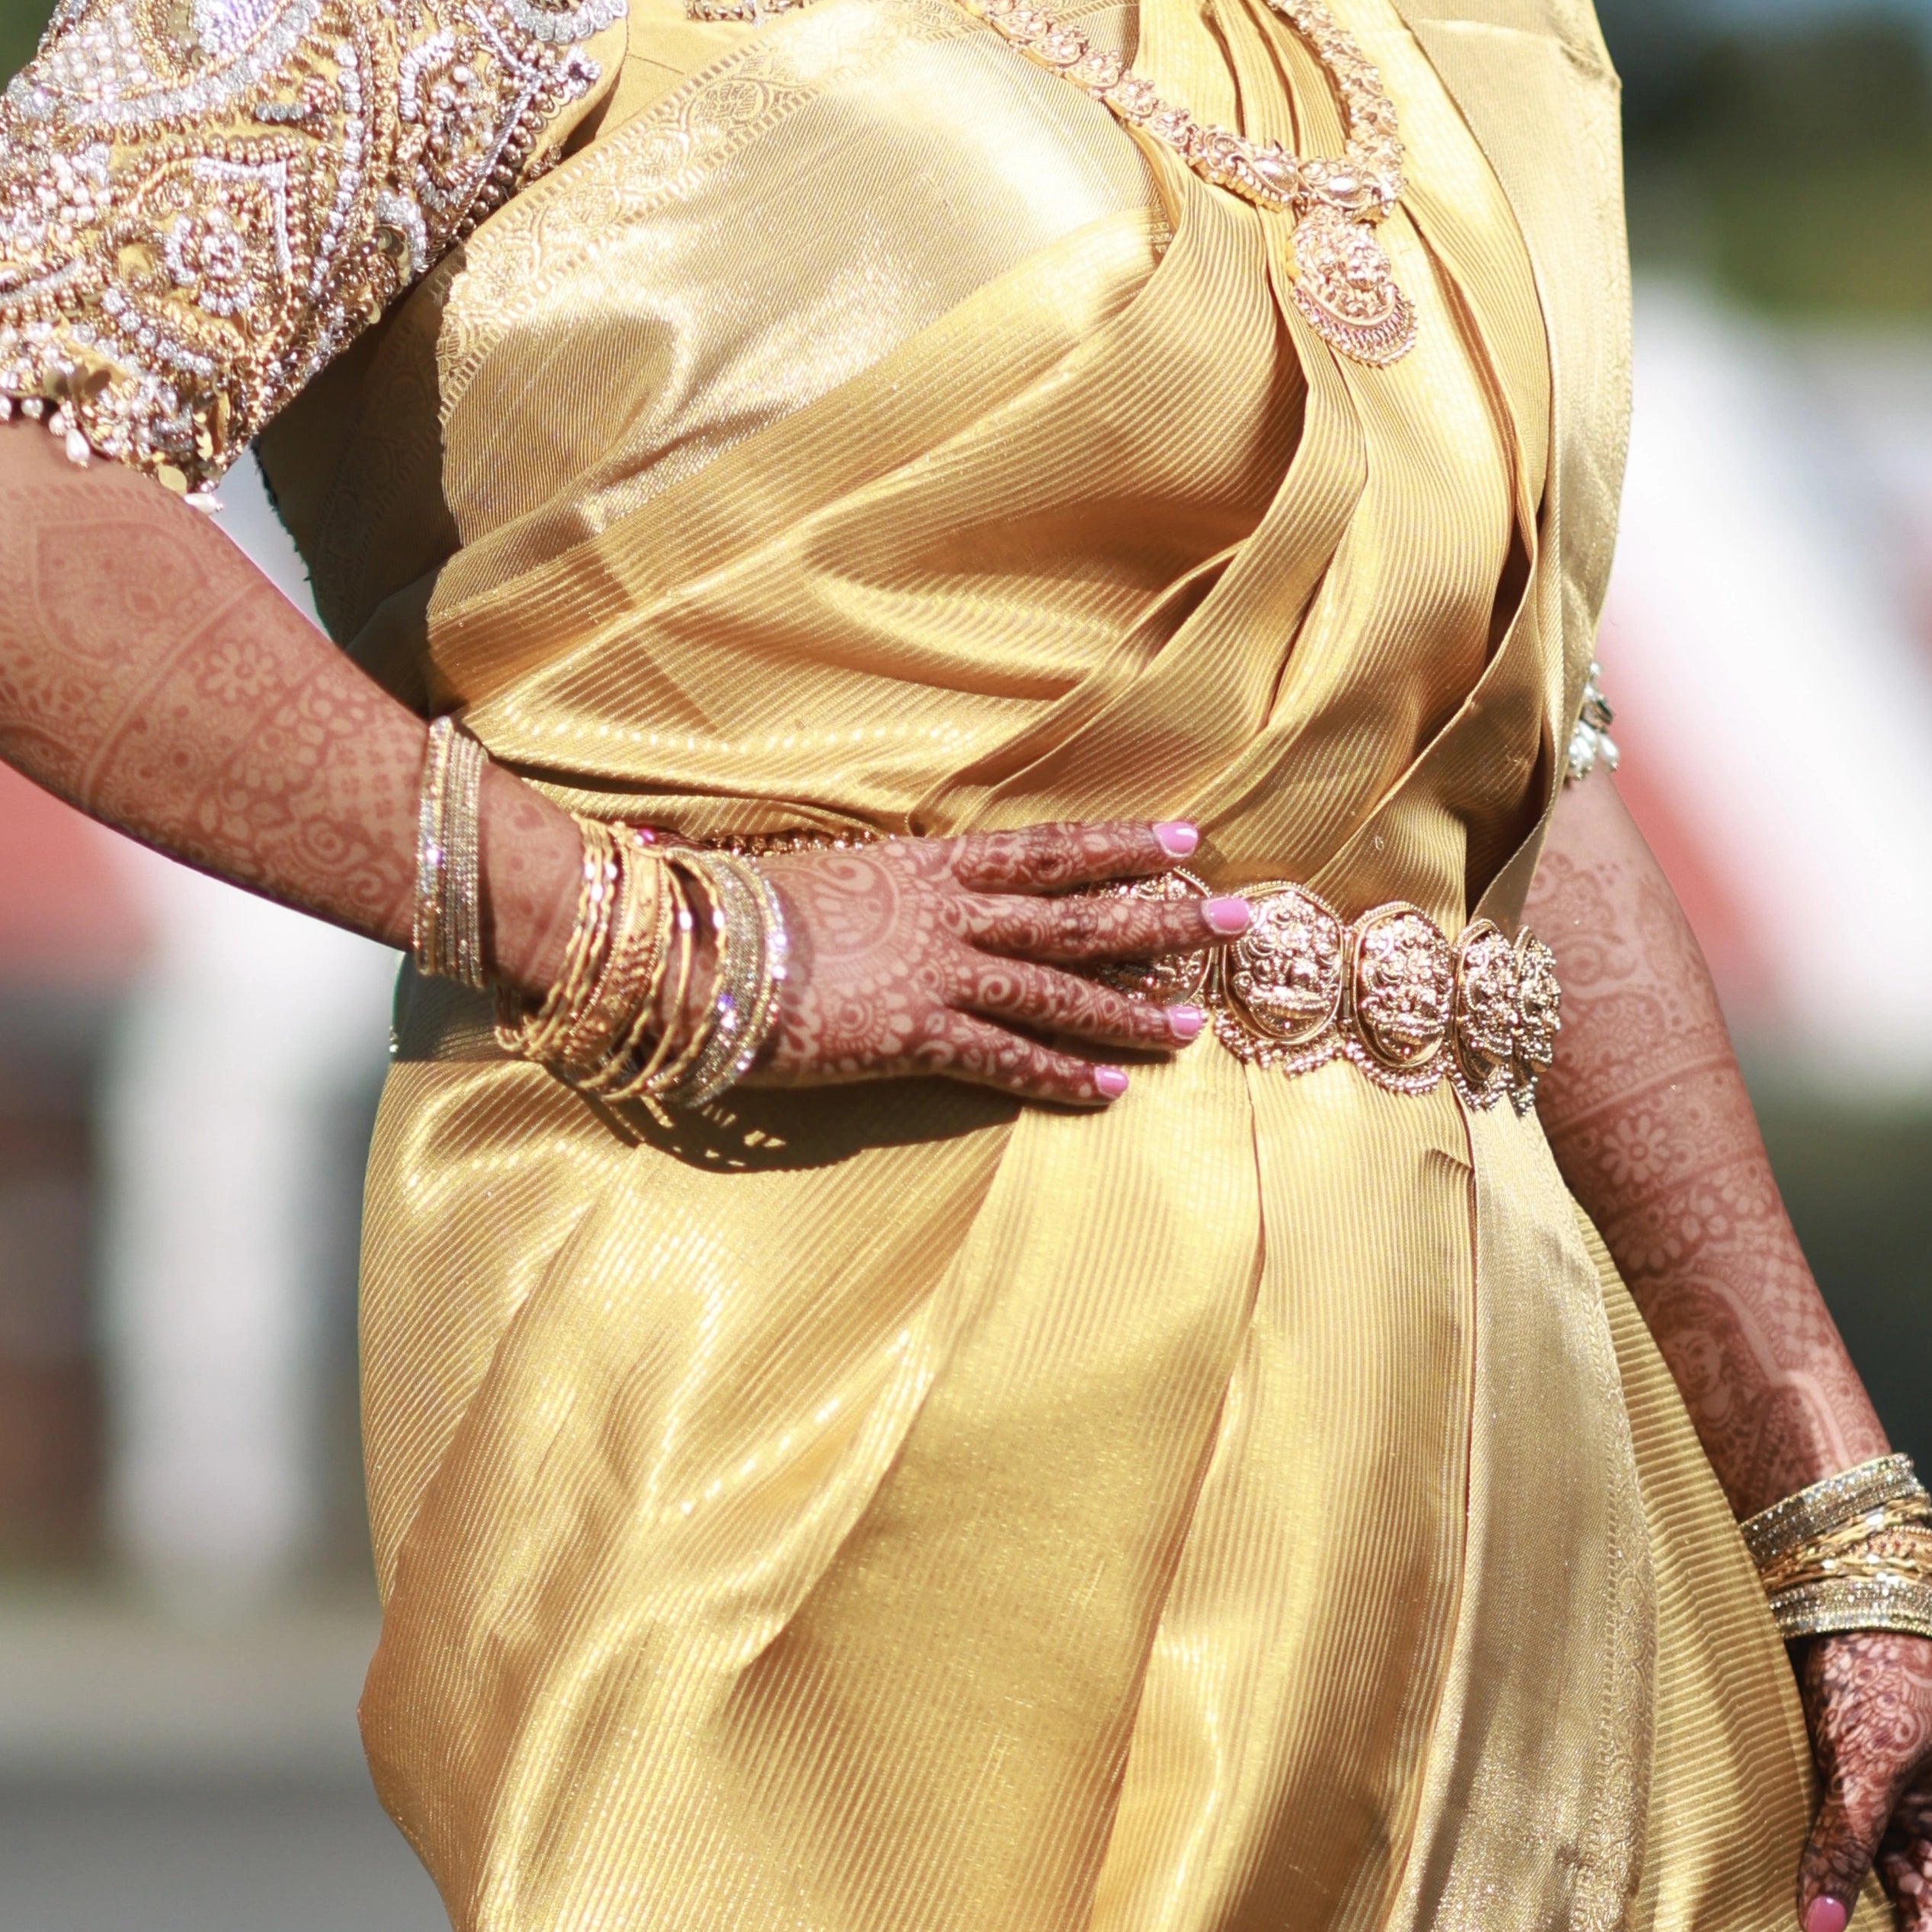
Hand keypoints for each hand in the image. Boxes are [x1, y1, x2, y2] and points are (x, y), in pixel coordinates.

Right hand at [755, 818, 1243, 1106]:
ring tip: (1191, 1026)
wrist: (696, 947)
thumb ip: (889, 888)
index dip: (1120, 845)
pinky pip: (1001, 1058)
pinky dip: (1057, 1075)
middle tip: (1236, 919)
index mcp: (929, 867)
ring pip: (1056, 989)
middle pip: (1076, 914)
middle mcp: (948, 914)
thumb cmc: (746, 908)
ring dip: (1128, 1009)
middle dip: (1162, 918)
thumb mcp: (832, 876)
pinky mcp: (912, 1037)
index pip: (1046, 850)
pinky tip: (1108, 1092)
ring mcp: (936, 974)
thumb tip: (913, 891)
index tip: (1186, 839)